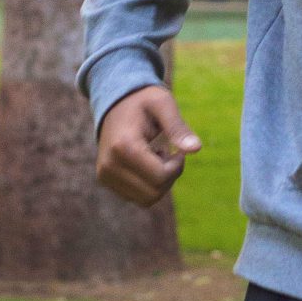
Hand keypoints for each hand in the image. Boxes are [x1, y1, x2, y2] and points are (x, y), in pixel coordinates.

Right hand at [96, 84, 200, 207]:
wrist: (114, 102)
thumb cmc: (143, 101)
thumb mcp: (163, 104)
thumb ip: (178, 127)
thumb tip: (196, 149)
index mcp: (123, 146)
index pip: (160, 176)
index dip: (177, 166)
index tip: (177, 150)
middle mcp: (109, 164)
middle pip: (155, 192)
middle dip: (169, 176)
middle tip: (168, 153)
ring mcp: (105, 175)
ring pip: (147, 199)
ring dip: (160, 182)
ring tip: (155, 157)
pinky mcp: (105, 180)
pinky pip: (137, 197)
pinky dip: (148, 185)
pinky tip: (145, 163)